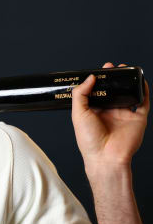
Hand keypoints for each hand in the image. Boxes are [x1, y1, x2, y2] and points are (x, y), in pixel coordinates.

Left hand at [71, 63, 149, 177]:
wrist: (105, 156)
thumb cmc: (89, 139)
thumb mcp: (78, 113)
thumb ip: (81, 94)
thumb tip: (90, 77)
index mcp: (94, 111)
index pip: (97, 91)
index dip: (98, 80)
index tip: (99, 70)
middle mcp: (110, 112)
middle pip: (113, 90)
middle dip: (113, 78)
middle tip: (112, 67)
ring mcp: (124, 114)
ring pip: (128, 93)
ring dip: (127, 81)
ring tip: (125, 69)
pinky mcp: (138, 119)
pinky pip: (143, 102)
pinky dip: (143, 90)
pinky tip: (140, 80)